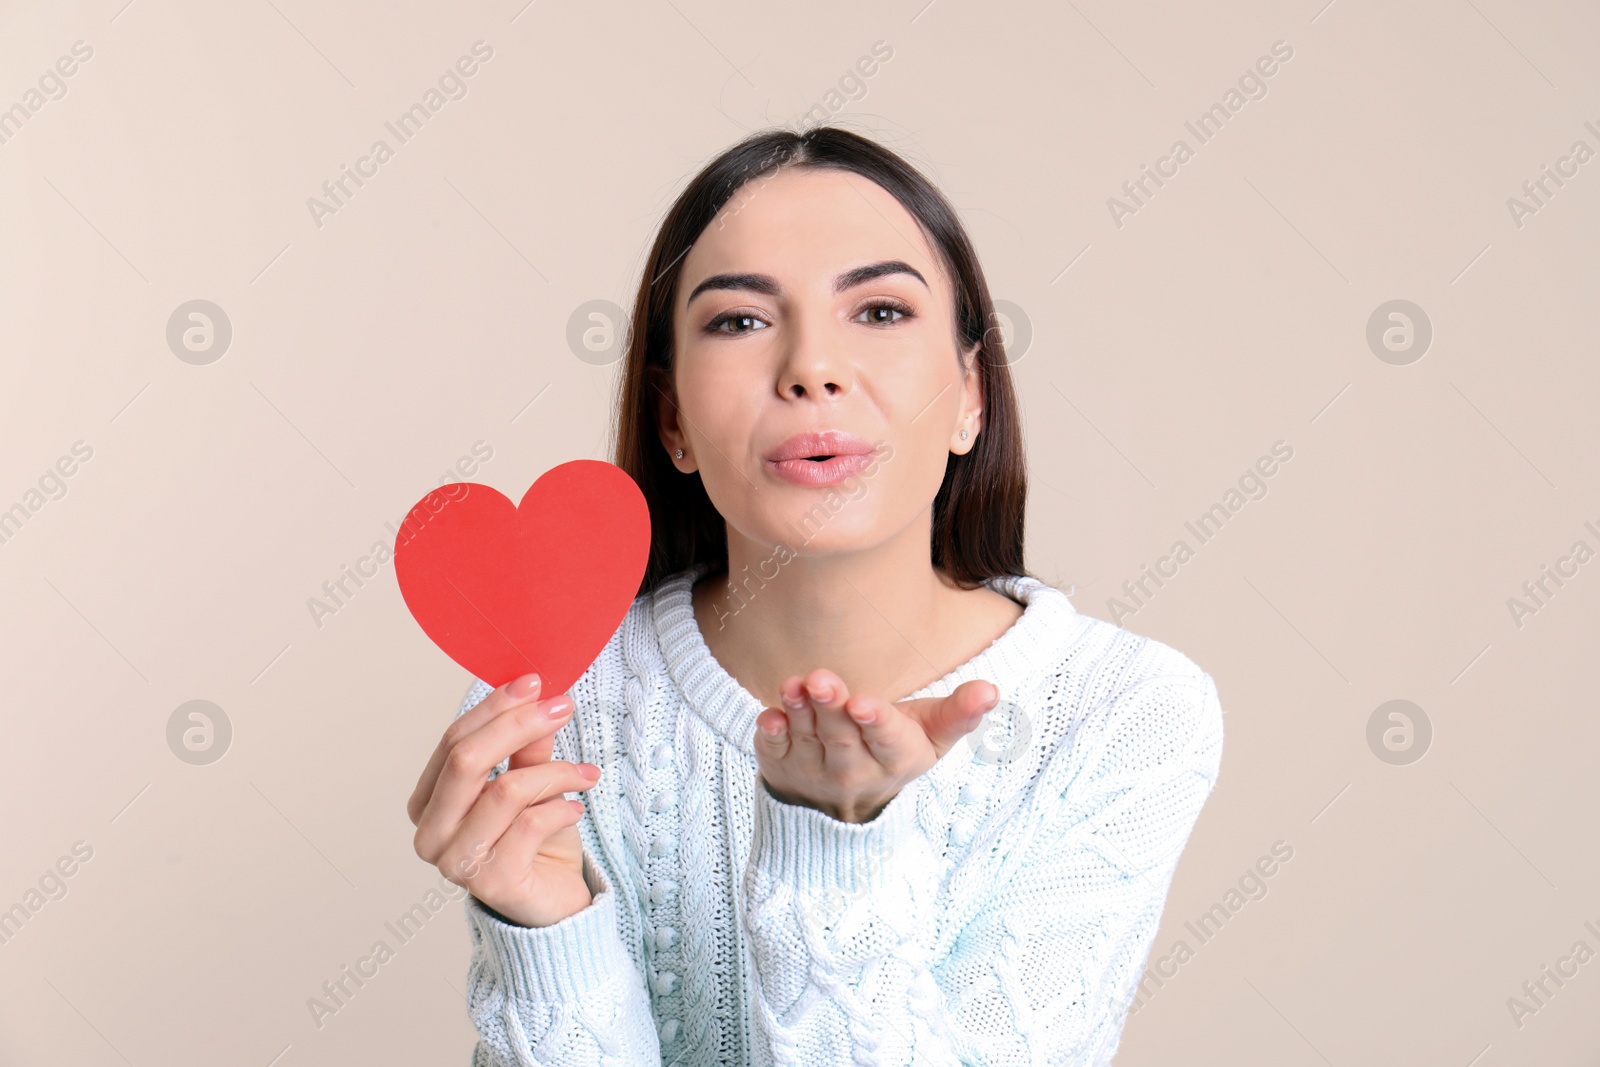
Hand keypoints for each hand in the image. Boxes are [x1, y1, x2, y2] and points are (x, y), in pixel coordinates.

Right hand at [408, 673, 601, 927]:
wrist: (554, 902)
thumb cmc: (535, 840)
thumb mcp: (529, 781)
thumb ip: (525, 745)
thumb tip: (536, 694)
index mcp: (427, 803)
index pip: (453, 741)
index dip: (495, 707)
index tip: (535, 682)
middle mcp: (431, 834)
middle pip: (467, 760)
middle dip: (519, 725)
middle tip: (562, 707)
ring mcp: (457, 862)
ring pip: (505, 790)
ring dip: (555, 772)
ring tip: (585, 773)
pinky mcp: (493, 883)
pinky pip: (531, 824)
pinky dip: (561, 807)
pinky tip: (576, 808)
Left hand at [754, 667, 999, 822]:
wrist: (845, 804)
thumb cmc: (893, 749)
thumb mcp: (930, 737)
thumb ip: (959, 713)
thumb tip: (991, 690)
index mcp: (895, 758)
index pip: (887, 739)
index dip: (876, 722)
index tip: (864, 705)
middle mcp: (853, 768)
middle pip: (842, 736)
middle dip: (832, 707)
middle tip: (821, 679)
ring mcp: (814, 767)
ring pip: (807, 737)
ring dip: (799, 711)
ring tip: (795, 685)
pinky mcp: (781, 762)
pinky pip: (772, 749)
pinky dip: (769, 734)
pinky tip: (767, 716)